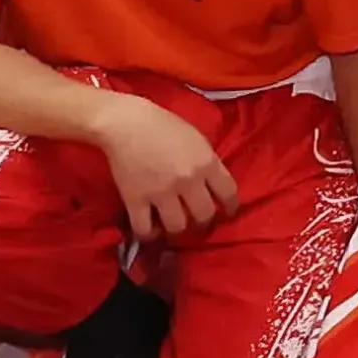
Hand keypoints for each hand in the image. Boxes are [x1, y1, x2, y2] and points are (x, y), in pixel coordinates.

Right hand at [101, 96, 239, 238]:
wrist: (127, 124)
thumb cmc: (164, 125)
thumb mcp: (198, 139)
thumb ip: (207, 162)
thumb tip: (213, 184)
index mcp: (207, 163)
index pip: (229, 193)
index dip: (230, 207)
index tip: (227, 212)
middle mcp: (188, 181)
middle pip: (204, 215)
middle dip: (203, 220)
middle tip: (197, 220)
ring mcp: (161, 192)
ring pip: (177, 226)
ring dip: (177, 227)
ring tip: (173, 223)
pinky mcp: (135, 200)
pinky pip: (145, 228)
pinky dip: (149, 233)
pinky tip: (151, 229)